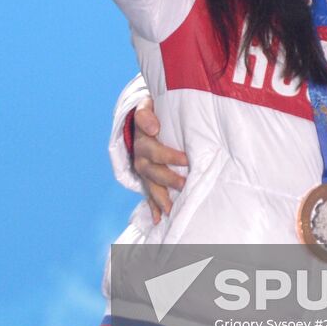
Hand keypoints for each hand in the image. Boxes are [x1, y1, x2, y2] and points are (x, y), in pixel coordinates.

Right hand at [133, 96, 188, 224]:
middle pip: (153, 171)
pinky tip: (159, 219)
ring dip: (161, 197)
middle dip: (169, 178)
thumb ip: (146, 114)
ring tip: (172, 209)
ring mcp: (143, 169)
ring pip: (151, 185)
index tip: (185, 159)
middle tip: (185, 183)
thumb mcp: (146, 106)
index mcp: (143, 140)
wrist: (144, 118)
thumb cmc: (152, 112)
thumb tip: (154, 126)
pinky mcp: (147, 177)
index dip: (168, 155)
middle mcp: (141, 157)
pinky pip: (149, 194)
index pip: (154, 150)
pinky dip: (153, 207)